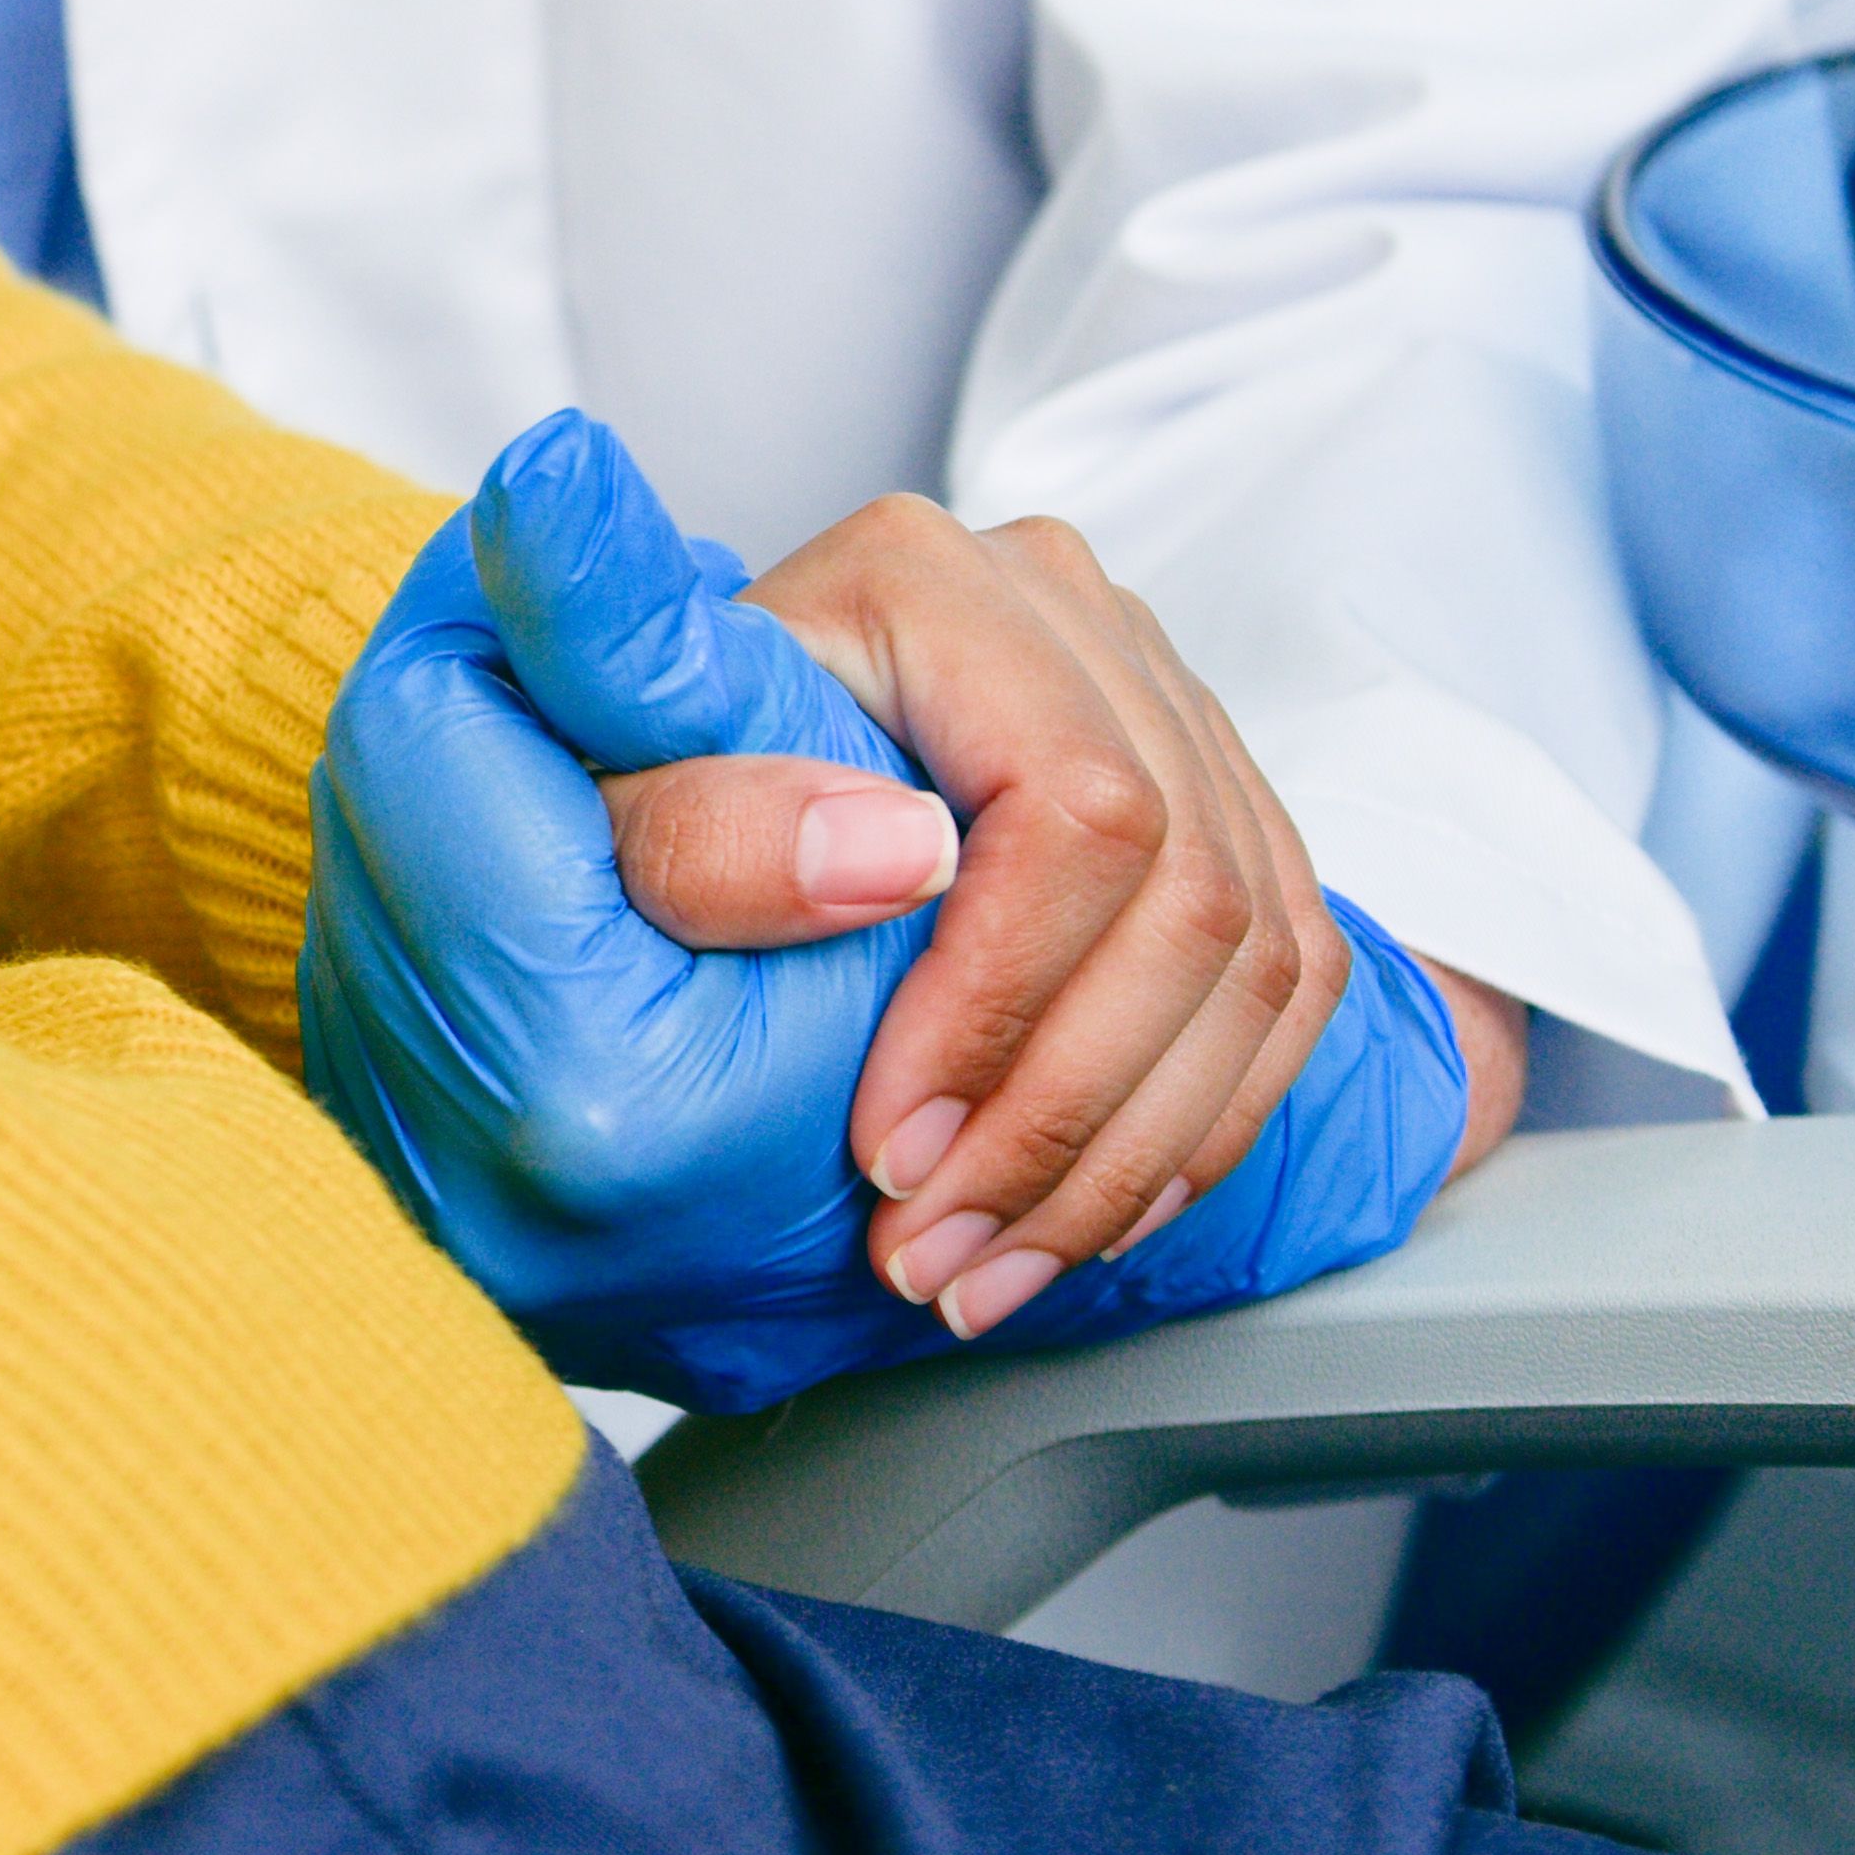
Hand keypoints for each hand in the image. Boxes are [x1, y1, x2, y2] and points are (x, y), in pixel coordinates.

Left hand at [296, 412, 1489, 1411]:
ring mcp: (1159, 702)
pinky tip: (1069, 1223)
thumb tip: (897, 853)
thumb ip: (689, 818)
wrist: (614, 827)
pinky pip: (1283, 984)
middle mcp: (1064, 614)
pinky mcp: (1213, 801)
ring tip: (978, 1273)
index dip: (1001, 1007)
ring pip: (1252, 955)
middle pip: (1186, 896)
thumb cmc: (582, 819)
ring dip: (1124, 1156)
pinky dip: (1186, 1133)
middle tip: (927, 1255)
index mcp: (921, 581)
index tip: (884, 1155)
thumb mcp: (571, 825)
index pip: (1072, 806)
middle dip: (1061, 1115)